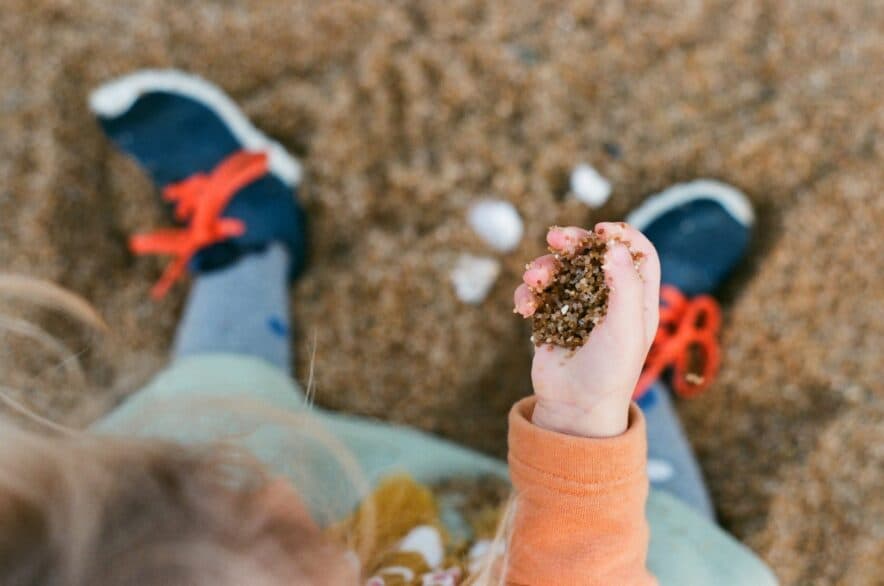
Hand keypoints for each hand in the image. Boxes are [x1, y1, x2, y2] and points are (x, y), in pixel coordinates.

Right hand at [514, 223, 659, 437]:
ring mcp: (577, 309)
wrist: (575, 410)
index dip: (622, 236)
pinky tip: (525, 307)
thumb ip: (626, 285)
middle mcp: (608, 300)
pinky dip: (527, 294)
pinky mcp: (550, 321)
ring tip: (533, 279)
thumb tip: (614, 246)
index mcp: (637, 300)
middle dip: (573, 242)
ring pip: (560, 271)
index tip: (601, 232)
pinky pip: (537, 295)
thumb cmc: (611, 372)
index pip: (638, 254)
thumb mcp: (627, 328)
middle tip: (556, 237)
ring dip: (543, 267)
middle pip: (593, 255)